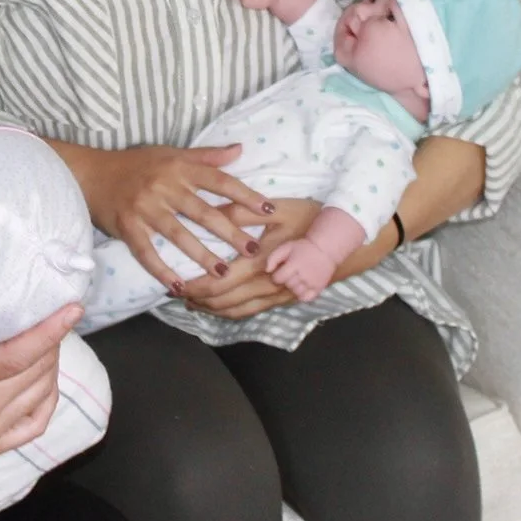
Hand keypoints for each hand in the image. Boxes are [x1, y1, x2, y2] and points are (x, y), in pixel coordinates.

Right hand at [0, 238, 79, 485]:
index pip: (17, 355)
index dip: (50, 331)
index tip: (73, 308)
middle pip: (36, 373)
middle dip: (52, 341)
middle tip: (52, 310)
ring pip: (39, 398)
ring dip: (50, 367)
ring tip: (49, 339)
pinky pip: (32, 427)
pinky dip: (45, 402)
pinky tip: (43, 382)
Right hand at [68, 143, 275, 291]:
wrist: (91, 174)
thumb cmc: (135, 164)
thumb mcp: (171, 154)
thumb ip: (206, 156)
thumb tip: (240, 149)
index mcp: (178, 168)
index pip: (219, 181)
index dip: (245, 195)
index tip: (268, 210)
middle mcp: (164, 187)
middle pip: (203, 212)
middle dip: (230, 232)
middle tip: (253, 250)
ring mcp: (145, 208)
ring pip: (178, 235)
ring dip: (202, 255)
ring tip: (224, 272)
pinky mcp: (127, 227)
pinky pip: (147, 253)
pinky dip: (162, 271)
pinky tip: (178, 286)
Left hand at [177, 197, 319, 317]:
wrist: (345, 241)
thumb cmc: (310, 219)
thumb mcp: (275, 208)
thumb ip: (240, 212)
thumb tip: (210, 212)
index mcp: (260, 263)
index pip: (219, 282)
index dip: (194, 286)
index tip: (175, 282)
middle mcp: (266, 285)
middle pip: (223, 302)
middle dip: (197, 299)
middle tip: (176, 293)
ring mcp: (276, 296)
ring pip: (236, 311)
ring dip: (211, 309)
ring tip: (190, 302)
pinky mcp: (283, 300)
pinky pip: (251, 312)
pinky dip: (229, 312)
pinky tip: (218, 307)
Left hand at [266, 237, 336, 301]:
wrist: (324, 249)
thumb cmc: (303, 247)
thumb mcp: (286, 247)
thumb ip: (273, 257)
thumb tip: (267, 270)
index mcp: (294, 264)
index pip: (278, 278)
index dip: (277, 276)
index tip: (281, 271)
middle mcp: (303, 275)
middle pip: (288, 285)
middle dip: (287, 280)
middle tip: (291, 273)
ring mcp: (312, 282)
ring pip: (296, 293)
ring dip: (294, 288)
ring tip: (297, 280)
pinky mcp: (319, 288)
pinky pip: (307, 298)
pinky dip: (302, 296)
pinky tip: (302, 288)